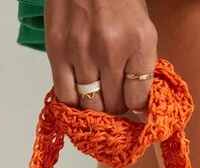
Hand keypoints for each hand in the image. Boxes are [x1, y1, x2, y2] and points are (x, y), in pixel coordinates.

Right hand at [44, 0, 157, 121]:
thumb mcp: (142, 26)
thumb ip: (142, 65)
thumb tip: (138, 104)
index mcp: (138, 41)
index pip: (139, 98)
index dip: (138, 108)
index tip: (135, 109)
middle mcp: (110, 51)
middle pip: (114, 106)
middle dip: (117, 108)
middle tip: (114, 101)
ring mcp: (81, 53)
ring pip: (90, 104)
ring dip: (95, 106)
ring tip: (97, 99)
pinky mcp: (57, 52)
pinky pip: (65, 95)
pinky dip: (73, 102)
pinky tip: (78, 96)